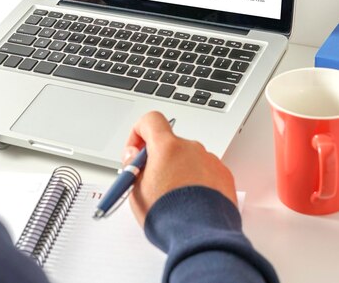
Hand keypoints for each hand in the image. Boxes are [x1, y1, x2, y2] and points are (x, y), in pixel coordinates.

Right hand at [123, 111, 236, 226]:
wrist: (201, 237)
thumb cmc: (168, 215)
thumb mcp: (135, 190)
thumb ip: (133, 167)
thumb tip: (134, 155)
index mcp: (167, 147)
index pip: (150, 120)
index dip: (138, 133)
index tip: (136, 153)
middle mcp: (191, 148)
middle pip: (169, 142)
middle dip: (158, 158)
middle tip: (151, 182)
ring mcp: (210, 161)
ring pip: (187, 158)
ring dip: (178, 170)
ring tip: (172, 198)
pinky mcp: (224, 176)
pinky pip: (205, 171)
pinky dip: (196, 181)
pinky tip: (190, 202)